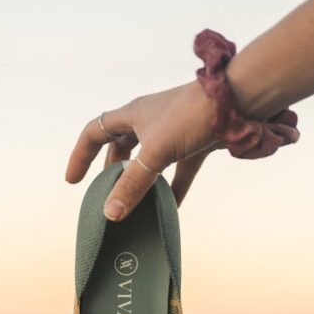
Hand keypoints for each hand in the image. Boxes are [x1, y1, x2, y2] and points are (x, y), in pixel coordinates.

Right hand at [65, 80, 217, 220]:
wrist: (239, 100)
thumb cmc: (193, 116)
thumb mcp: (157, 151)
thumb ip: (134, 184)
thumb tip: (111, 213)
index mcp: (133, 114)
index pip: (94, 132)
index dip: (80, 156)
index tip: (74, 181)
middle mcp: (150, 120)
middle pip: (121, 146)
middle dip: (111, 170)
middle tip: (106, 194)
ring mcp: (174, 132)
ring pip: (149, 159)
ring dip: (142, 181)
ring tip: (135, 205)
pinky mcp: (196, 143)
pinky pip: (179, 171)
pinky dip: (173, 189)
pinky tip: (171, 210)